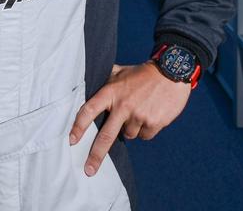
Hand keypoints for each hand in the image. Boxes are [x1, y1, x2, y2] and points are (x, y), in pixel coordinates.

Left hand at [68, 63, 190, 175]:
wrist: (171, 72)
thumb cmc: (142, 73)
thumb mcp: (120, 72)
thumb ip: (105, 80)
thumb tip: (87, 82)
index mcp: (111, 92)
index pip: (89, 110)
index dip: (79, 126)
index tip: (71, 141)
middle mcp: (123, 105)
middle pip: (106, 136)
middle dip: (96, 155)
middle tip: (89, 171)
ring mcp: (139, 115)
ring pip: (128, 135)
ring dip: (131, 129)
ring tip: (138, 112)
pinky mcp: (154, 122)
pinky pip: (144, 136)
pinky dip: (146, 130)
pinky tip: (150, 115)